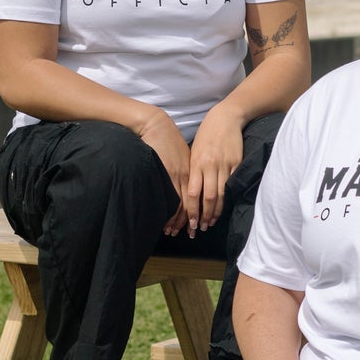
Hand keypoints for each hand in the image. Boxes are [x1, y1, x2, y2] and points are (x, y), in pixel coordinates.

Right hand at [135, 108, 192, 233]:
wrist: (157, 125)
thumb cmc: (169, 139)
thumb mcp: (183, 154)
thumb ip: (187, 169)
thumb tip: (188, 183)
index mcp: (194, 169)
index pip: (202, 196)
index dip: (201, 212)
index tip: (198, 224)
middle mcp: (189, 174)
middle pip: (194, 202)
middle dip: (192, 220)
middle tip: (190, 234)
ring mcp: (177, 174)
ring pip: (183, 203)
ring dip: (179, 220)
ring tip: (173, 232)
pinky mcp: (166, 173)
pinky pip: (171, 197)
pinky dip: (169, 211)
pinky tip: (166, 220)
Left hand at [184, 104, 243, 234]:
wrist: (225, 118)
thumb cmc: (206, 135)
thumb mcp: (194, 151)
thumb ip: (193, 170)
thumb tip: (188, 192)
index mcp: (196, 163)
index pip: (193, 193)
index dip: (192, 210)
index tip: (190, 223)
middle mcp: (210, 165)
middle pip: (208, 197)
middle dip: (204, 216)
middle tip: (200, 228)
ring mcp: (225, 164)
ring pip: (221, 194)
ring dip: (216, 211)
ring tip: (211, 222)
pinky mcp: (237, 163)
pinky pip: (233, 184)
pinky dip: (229, 198)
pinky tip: (225, 207)